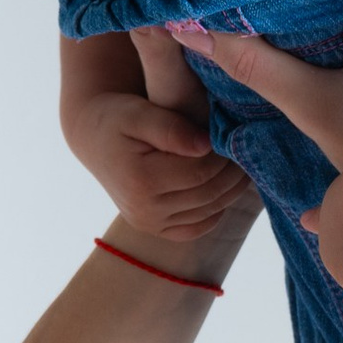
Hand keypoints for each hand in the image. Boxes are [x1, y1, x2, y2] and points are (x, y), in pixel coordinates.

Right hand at [61, 23, 241, 244]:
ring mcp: (149, 224)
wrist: (95, 139)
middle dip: (232, 172)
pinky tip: (223, 188)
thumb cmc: (118, 117)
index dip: (225, 155)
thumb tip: (206, 145)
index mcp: (141, 181)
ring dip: (230, 190)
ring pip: (207, 211)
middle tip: (247, 149)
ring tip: (241, 164)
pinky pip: (196, 228)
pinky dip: (215, 210)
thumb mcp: (139, 113)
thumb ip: (171, 129)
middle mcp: (144, 210)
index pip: (200, 172)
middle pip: (207, 194)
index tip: (238, 134)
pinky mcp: (155, 230)